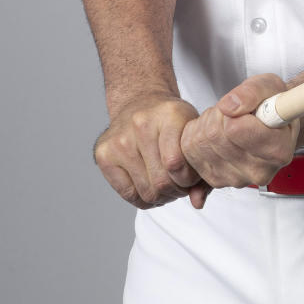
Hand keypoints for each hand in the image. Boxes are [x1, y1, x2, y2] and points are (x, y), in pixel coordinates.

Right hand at [94, 93, 206, 208]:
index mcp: (169, 114)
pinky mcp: (103, 154)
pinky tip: (151, 187)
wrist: (141, 101)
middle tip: (180, 185)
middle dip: (176, 190)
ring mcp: (119, 140)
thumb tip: (198, 202)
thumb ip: (200, 166)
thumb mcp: (192, 132)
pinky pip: (128, 195)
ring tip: (167, 185)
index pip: (176, 163)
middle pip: (161, 181)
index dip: (188, 180)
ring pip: (146, 192)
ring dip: (161, 197)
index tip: (191, 176)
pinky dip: (144, 199)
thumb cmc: (172, 121)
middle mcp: (140, 124)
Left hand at [181, 74, 300, 206]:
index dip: (234, 110)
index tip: (245, 105)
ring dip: (207, 122)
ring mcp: (236, 179)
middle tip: (234, 110)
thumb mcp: (270, 85)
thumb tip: (229, 106)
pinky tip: (215, 130)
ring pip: (199, 142)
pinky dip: (196, 134)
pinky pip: (189, 151)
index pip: (235, 129)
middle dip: (219, 113)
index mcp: (277, 150)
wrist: (272, 122)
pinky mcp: (216, 180)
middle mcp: (258, 171)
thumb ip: (252, 92)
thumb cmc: (273, 104)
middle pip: (214, 135)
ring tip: (226, 119)